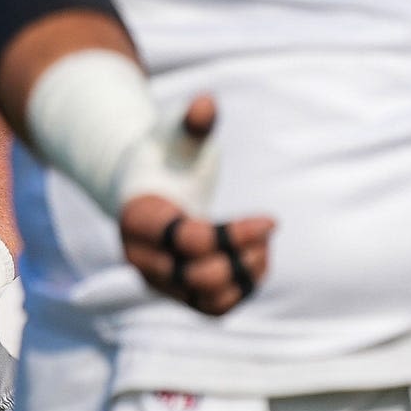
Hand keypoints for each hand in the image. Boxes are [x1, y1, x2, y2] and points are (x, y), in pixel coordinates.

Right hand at [104, 95, 273, 313]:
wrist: (146, 184)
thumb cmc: (165, 153)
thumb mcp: (174, 134)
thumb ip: (191, 123)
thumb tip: (207, 103)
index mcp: (138, 218)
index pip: (188, 241)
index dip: (235, 234)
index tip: (272, 220)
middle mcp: (142, 258)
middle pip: (198, 276)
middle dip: (242, 254)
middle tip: (267, 229)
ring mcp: (159, 280)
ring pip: (208, 298)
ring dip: (244, 277)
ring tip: (263, 246)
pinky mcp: (178, 292)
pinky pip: (214, 306)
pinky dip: (241, 289)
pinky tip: (256, 258)